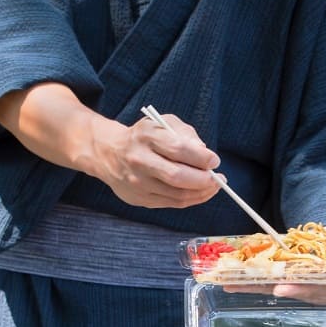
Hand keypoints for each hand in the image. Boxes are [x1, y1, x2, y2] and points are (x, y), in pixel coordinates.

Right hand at [0, 85, 222, 209]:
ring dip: (201, 193)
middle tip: (218, 178)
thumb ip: (185, 134)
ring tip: (214, 186)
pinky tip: (200, 193)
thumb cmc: (143, 136)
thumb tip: (206, 156)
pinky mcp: (139, 198)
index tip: (214, 160)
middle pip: (177, 176)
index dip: (201, 157)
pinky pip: (172, 203)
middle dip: (204, 180)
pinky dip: (191, 200)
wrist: (107, 153)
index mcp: (145, 137)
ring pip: (177, 195)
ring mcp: (137, 183)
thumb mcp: (162, 123)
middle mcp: (139, 160)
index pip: (178, 148)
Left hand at [223, 225, 325, 303]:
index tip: (282, 288)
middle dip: (257, 287)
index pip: (309, 290)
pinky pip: (263, 276)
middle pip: (279, 289)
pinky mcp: (283, 274)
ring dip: (246, 284)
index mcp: (324, 290)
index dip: (296, 290)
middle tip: (236, 286)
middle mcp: (305, 290)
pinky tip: (228, 279)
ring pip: (267, 284)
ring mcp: (292, 284)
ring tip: (225, 283)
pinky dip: (246, 277)